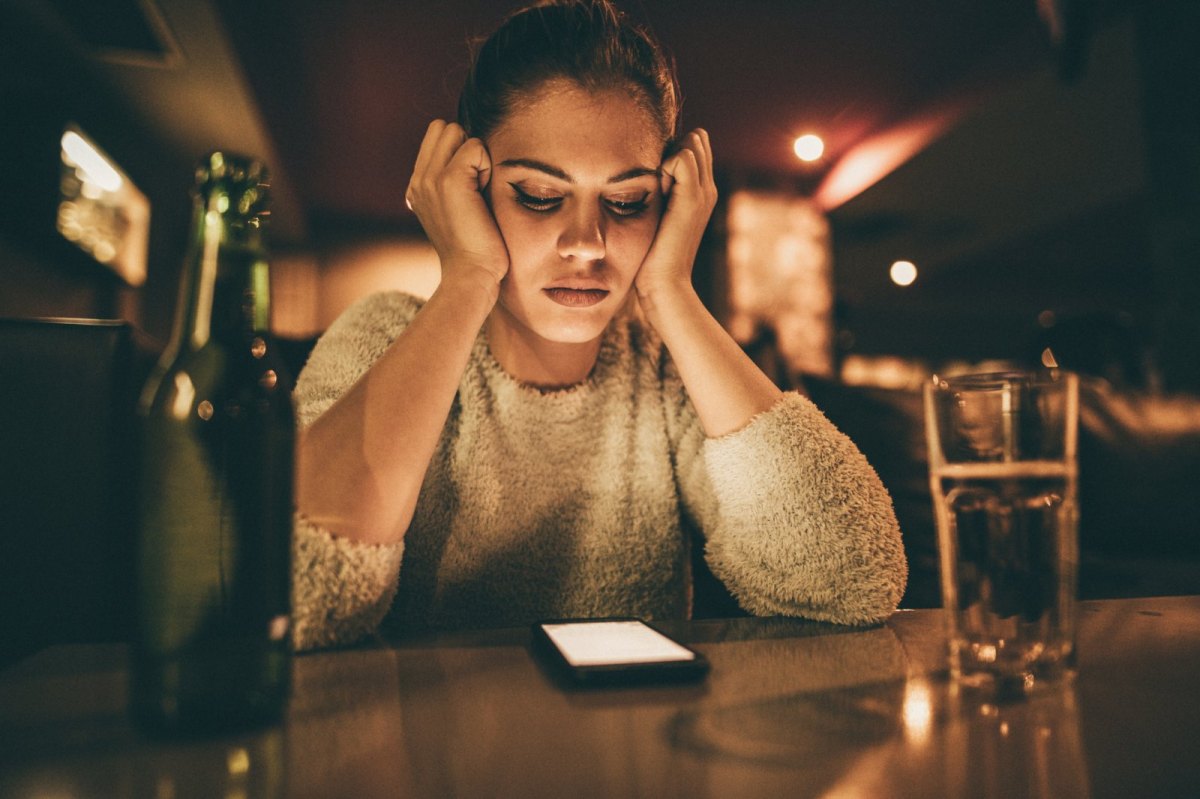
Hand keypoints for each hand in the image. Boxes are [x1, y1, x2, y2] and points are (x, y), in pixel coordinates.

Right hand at [406, 120, 509, 288]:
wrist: (471, 274)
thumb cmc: (476, 248)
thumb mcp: (456, 212)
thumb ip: (453, 184)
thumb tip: (472, 156)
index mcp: (417, 186)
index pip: (436, 136)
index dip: (459, 151)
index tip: (471, 186)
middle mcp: (418, 180)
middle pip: (444, 127)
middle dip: (466, 147)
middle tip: (476, 185)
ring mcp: (430, 178)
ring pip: (456, 131)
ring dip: (476, 155)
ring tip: (479, 189)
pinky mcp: (448, 180)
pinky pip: (474, 146)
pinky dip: (486, 165)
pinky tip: (483, 195)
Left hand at [635, 129, 718, 299]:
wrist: (663, 283)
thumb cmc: (650, 256)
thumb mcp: (654, 216)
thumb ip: (655, 192)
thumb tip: (640, 169)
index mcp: (700, 193)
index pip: (692, 146)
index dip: (670, 152)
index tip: (653, 181)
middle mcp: (707, 189)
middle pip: (695, 140)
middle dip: (670, 150)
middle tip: (653, 182)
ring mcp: (703, 192)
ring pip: (691, 143)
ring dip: (666, 158)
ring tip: (654, 189)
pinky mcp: (692, 198)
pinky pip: (682, 156)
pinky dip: (663, 165)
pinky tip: (654, 191)